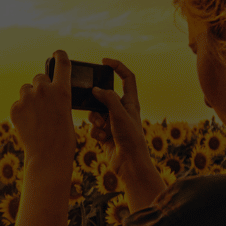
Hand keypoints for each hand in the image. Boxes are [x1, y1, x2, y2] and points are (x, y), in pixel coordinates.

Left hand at [10, 49, 78, 170]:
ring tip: (35, 116)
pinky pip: (17, 104)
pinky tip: (28, 124)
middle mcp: (44, 90)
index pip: (62, 63)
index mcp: (63, 90)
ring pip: (26, 89)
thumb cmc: (63, 138)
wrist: (48, 156)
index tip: (57, 53)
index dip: (59, 55)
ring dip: (29, 98)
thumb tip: (48, 93)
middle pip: (39, 78)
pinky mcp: (15, 108)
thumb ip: (58, 98)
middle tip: (43, 103)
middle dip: (40, 87)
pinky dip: (21, 111)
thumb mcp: (66, 112)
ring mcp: (28, 98)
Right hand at [88, 58, 151, 183]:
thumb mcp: (119, 114)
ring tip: (102, 128)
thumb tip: (96, 90)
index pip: (127, 77)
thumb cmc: (130, 139)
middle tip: (96, 106)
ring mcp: (113, 122)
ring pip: (96, 112)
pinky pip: (94, 127)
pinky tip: (103, 139)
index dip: (117, 66)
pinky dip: (96, 132)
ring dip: (95, 119)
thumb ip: (107, 99)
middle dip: (97, 101)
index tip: (104, 61)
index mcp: (131, 102)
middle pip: (105, 96)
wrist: (129, 164)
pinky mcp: (106, 134)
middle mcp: (122, 110)